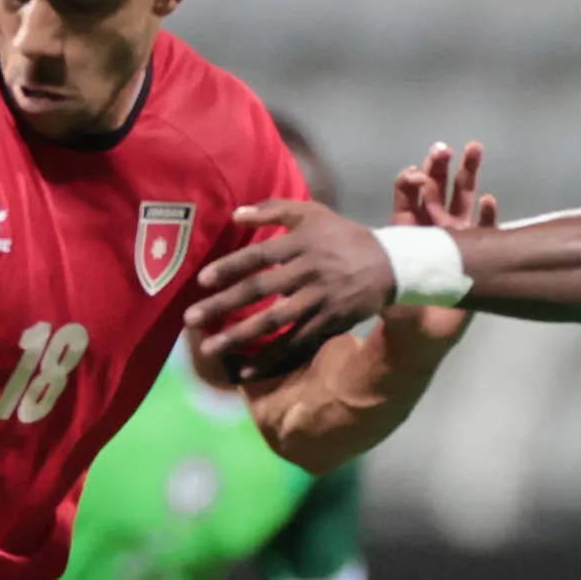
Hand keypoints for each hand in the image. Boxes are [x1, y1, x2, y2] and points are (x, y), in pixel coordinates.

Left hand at [188, 195, 394, 378]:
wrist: (390, 264)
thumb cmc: (343, 237)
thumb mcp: (313, 213)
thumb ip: (274, 209)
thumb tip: (234, 214)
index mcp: (300, 243)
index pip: (258, 255)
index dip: (230, 267)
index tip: (202, 281)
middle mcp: (306, 271)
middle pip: (259, 290)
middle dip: (223, 305)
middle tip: (190, 319)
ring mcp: (317, 300)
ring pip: (273, 321)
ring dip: (240, 336)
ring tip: (210, 348)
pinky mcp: (328, 323)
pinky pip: (295, 343)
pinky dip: (271, 358)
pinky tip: (246, 370)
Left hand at [385, 140, 494, 344]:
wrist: (422, 334)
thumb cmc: (399, 307)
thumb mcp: (385, 281)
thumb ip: (385, 263)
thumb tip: (377, 245)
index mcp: (407, 229)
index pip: (408, 196)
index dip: (411, 180)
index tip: (416, 173)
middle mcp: (432, 229)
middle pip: (438, 190)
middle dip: (441, 167)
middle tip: (445, 148)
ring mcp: (457, 238)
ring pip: (463, 200)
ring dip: (468, 175)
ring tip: (474, 149)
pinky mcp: (476, 253)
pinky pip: (486, 229)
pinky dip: (488, 215)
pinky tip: (490, 201)